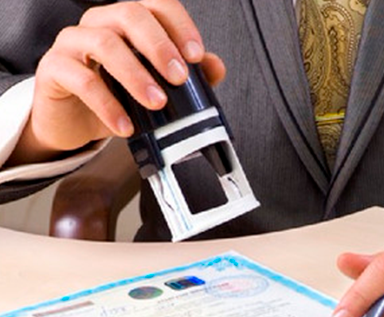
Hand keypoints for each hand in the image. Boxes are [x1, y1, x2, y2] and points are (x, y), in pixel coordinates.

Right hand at [11, 0, 225, 164]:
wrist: (75, 123)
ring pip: (105, 43)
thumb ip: (186, 75)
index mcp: (127, 21)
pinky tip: (125, 125)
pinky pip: (82, 80)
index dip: (179, 26)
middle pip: (130, 15)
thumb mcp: (155, 87)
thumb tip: (216, 66)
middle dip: (160, 46)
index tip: (196, 56)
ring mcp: (73, 42)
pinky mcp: (54, 68)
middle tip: (179, 78)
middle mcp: (100, 23)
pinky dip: (108, 105)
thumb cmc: (116, 97)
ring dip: (136, 75)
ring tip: (157, 103)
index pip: (157, 5)